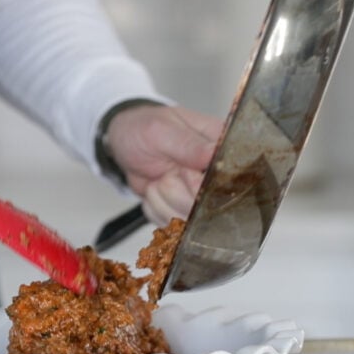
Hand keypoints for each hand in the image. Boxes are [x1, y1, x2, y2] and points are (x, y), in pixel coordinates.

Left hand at [105, 105, 221, 224]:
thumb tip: (214, 153)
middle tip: (164, 174)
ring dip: (164, 202)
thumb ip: (189, 145)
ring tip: (157, 180)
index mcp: (220, 146)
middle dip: (178, 193)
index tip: (183, 174)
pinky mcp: (186, 209)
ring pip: (190, 218)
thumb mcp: (162, 130)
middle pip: (211, 205)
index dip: (202, 182)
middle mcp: (216, 173)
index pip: (228, 177)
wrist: (125, 142)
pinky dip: (156, 210)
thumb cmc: (144, 128)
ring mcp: (201, 194)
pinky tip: (155, 191)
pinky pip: (174, 225)